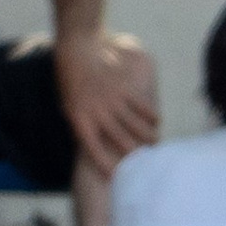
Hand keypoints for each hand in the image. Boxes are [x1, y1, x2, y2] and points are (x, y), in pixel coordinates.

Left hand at [54, 31, 159, 174]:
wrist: (79, 49)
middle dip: (134, 154)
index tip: (114, 176)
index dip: (104, 165)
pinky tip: (156, 120)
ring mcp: (113, 99)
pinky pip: (142, 104)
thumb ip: (81, 124)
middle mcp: (98, 112)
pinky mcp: (125, 86)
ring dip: (148, 136)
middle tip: (143, 162)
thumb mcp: (68, 106)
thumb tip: (94, 143)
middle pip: (121, 141)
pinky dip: (151, 114)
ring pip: (136, 124)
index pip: (94, 149)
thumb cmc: (71, 80)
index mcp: (80, 119)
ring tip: (155, 143)